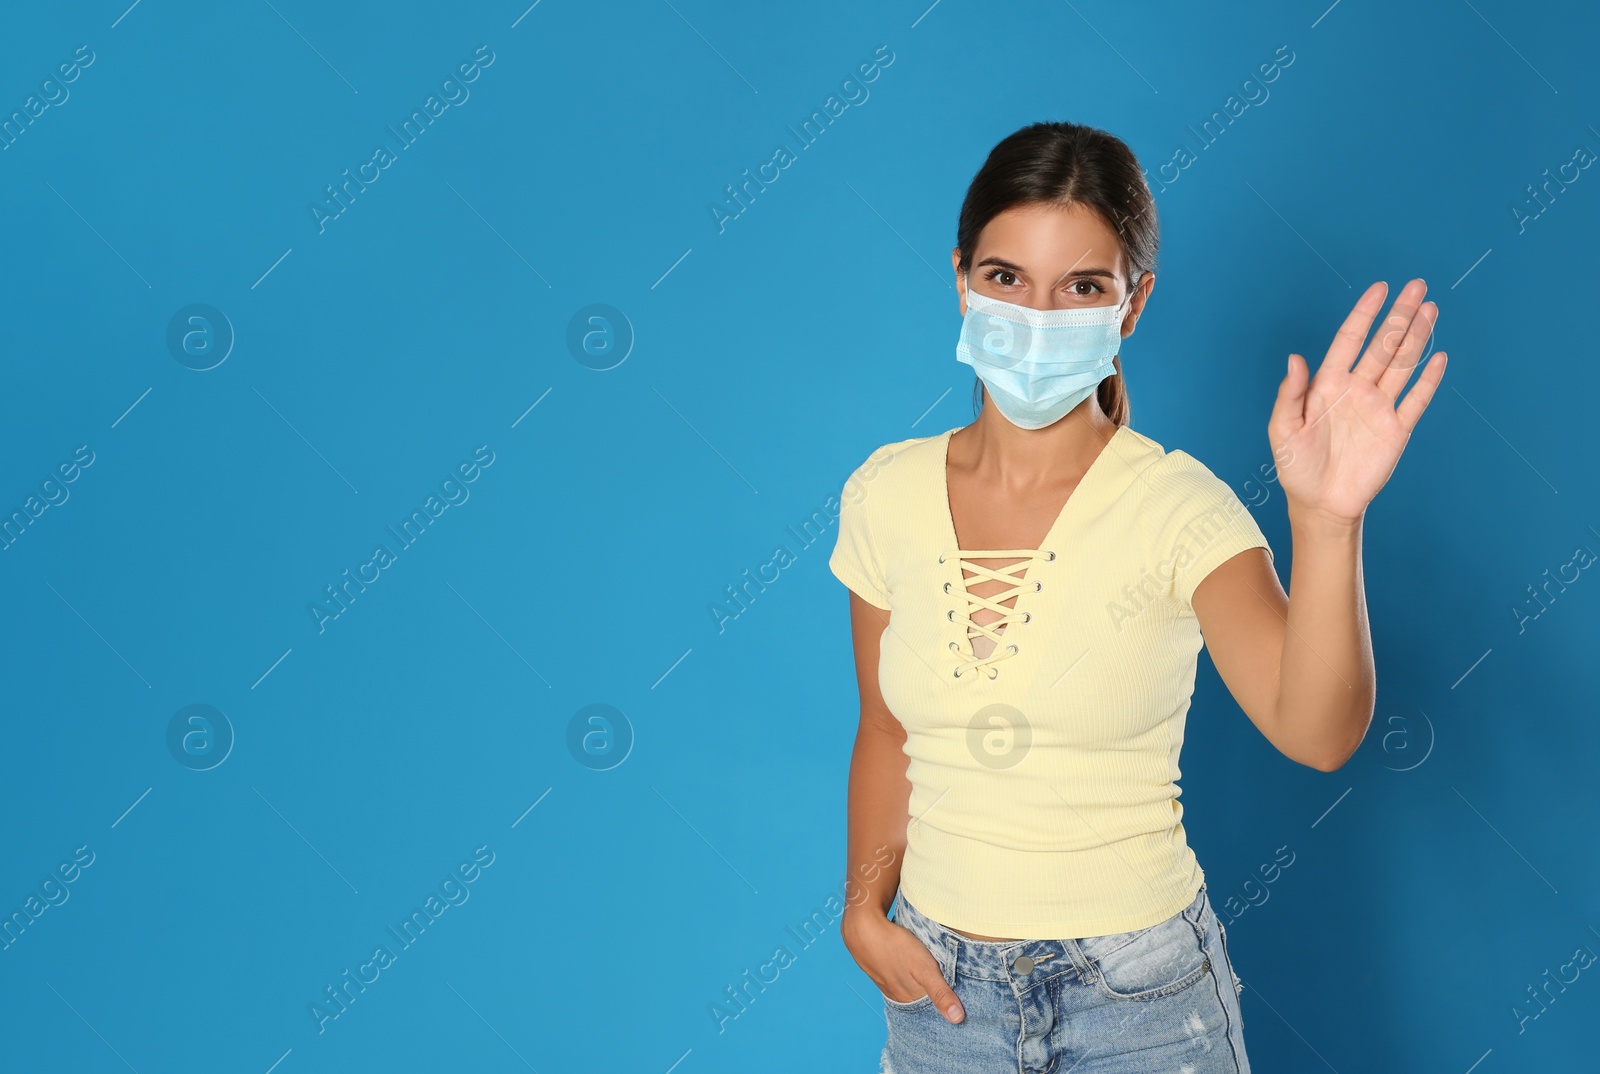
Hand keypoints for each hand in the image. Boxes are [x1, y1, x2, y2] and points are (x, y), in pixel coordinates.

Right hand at [843, 911, 964, 1022]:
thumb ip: (940, 993)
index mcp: (908, 999)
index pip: (930, 1010)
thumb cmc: (895, 947)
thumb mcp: (924, 969)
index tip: (958, 1001)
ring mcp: (886, 980)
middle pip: (920, 999)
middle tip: (948, 985)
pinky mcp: (880, 966)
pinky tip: (909, 963)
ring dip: (919, 982)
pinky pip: (898, 974)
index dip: (944, 1005)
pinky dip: (907, 971)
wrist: (863, 928)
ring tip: (931, 975)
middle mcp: (896, 994)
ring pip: (909, 986)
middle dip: (933, 995)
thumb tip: (957, 1019)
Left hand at [1269, 279, 1446, 526]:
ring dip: (1416, 338)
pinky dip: (1428, 380)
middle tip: (1417, 286)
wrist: (1320, 504)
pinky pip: (1416, 400)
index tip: (1380, 288)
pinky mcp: (1396, 430)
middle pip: (1382, 345)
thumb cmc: (1296, 466)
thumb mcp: (1283, 430)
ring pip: (1402, 365)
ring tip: (1430, 309)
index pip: (1349, 340)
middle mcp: (1356, 390)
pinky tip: (1438, 357)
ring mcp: (1378, 408)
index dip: (1364, 314)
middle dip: (1399, 315)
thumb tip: (1294, 358)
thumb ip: (1289, 394)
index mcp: (1327, 385)